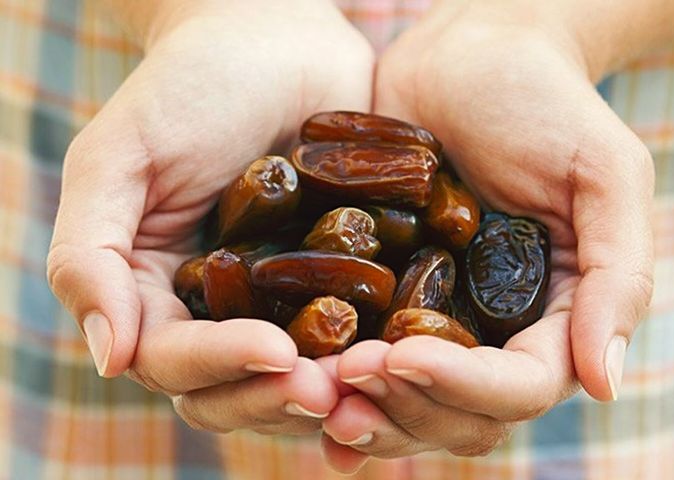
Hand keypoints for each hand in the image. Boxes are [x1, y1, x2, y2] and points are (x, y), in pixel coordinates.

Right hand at [46, 0, 373, 434]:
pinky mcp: (339, 282)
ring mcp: (283, 300)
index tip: (275, 353)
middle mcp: (218, 310)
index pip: (174, 359)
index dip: (220, 367)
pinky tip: (406, 361)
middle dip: (278, 396)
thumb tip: (109, 358)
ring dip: (332, 390)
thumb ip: (90, 254)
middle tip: (328, 390)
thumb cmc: (191, 86)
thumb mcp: (120, 158)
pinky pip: (355, 335)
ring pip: (299, 376)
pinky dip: (375, 357)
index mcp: (156, 292)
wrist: (277, 39)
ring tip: (371, 378)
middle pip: (237, 387)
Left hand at [321, 0, 653, 469]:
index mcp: (552, 318)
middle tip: (346, 375)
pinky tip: (296, 390)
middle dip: (404, 406)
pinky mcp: (383, 299)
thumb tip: (605, 385)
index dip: (464, 387)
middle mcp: (494, 334)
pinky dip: (333, 389)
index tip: (403, 355)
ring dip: (363, 410)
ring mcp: (436, 321)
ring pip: (407, 404)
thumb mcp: (602, 176)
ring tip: (313, 388)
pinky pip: (363, 359)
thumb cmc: (544, 104)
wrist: (467, 59)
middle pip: (458, 414)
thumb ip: (615, 275)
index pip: (521, 387)